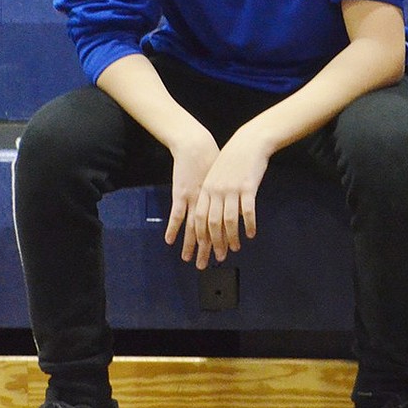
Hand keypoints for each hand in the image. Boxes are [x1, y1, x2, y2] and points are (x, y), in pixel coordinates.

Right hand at [164, 125, 220, 261]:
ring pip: (195, 226)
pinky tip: (170, 242)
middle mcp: (209, 201)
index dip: (225, 239)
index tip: (227, 253)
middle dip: (212, 247)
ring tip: (190, 260)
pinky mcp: (181, 192)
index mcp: (221, 197)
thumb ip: (230, 193)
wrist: (198, 145)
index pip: (224, 224)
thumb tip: (237, 207)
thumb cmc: (213, 159)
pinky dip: (173, 229)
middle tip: (214, 263)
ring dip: (193, 244)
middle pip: (211, 229)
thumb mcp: (227, 176)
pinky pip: (177, 214)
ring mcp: (194, 198)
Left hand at [191, 126, 270, 269]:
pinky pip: (248, 211)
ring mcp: (232, 189)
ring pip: (229, 220)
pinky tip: (251, 234)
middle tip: (219, 256)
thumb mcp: (217, 174)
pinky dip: (249, 225)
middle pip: (212, 223)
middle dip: (214, 243)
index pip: (199, 217)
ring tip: (236, 248)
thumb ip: (213, 193)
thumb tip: (213, 213)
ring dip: (232, 237)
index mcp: (207, 188)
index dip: (200, 236)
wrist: (249, 142)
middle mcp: (216, 191)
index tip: (203, 248)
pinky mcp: (248, 187)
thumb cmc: (234, 159)